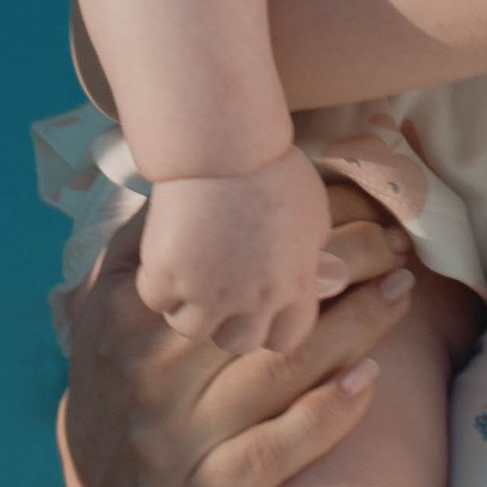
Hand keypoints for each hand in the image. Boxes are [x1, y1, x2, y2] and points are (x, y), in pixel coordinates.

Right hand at [58, 191, 417, 486]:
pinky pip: (277, 451)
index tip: (356, 205)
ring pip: (282, 370)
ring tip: (400, 289)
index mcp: (134, 315)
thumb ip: (145, 241)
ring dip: (355, 326)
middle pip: (264, 308)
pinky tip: (370, 378)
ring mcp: (182, 435)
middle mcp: (155, 372)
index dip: (301, 228)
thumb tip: (196, 180)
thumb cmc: (117, 373)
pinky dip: (329, 414)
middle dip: (344, 268)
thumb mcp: (106, 300)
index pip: (230, 257)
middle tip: (395, 244)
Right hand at [136, 146, 335, 354]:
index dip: (270, 326)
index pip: (286, 340)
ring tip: (188, 275)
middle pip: (236, 341)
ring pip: (191, 328)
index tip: (258, 307)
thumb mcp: (313, 213)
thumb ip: (314, 255)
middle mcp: (253, 300)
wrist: (225, 145)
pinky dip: (157, 282)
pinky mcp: (168, 276)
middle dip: (227, 322)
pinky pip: (156, 298)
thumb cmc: (273, 169)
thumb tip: (330, 279)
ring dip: (188, 307)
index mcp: (293, 287)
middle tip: (218, 291)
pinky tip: (166, 255)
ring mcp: (208, 292)